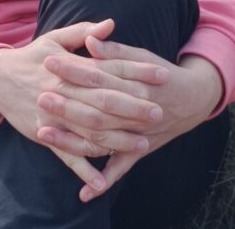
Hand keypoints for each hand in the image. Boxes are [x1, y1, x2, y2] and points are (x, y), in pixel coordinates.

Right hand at [0, 19, 163, 192]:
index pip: (110, 68)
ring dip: (117, 140)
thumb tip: (110, 23)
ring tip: (143, 143)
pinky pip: (67, 155)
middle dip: (132, 108)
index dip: (137, 71)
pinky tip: (103, 182)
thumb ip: (83, 32)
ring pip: (90, 130)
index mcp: (71, 67)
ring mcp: (55, 116)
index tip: (162, 74)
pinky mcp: (45, 135)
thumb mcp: (54, 38)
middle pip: (103, 101)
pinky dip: (84, 170)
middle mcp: (64, 92)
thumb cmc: (31, 57)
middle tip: (159, 112)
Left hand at [38, 36, 222, 201]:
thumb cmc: (160, 74)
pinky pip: (120, 168)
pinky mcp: (139, 150)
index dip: (73, 69)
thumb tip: (90, 41)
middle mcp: (136, 112)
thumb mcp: (141, 57)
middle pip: (97, 109)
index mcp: (135, 84)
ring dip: (72, 139)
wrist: (194, 99)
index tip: (49, 62)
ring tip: (42, 132)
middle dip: (67, 104)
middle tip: (40, 97)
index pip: (98, 76)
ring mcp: (137, 134)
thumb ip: (114, 51)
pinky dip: (102, 182)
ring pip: (102, 139)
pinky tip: (82, 194)